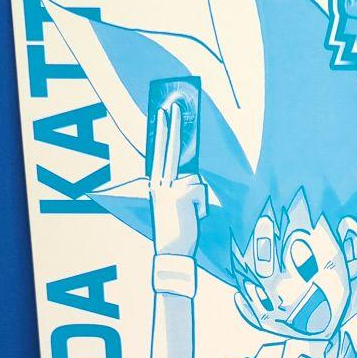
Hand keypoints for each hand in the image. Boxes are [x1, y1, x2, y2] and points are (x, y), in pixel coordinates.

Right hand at [149, 103, 206, 256]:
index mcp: (154, 185)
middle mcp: (158, 183)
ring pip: (195, 179)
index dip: (161, 132)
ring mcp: (169, 188)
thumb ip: (176, 188)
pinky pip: (201, 191)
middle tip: (175, 105)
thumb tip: (191, 175)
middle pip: (169, 149)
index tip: (162, 113)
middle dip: (173, 126)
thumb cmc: (174, 231)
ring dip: (198, 198)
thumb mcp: (171, 205)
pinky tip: (193, 218)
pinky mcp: (181, 194)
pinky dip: (202, 206)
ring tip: (189, 215)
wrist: (171, 251)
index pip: (158, 152)